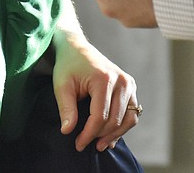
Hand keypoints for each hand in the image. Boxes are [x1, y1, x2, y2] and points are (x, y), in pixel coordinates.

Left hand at [52, 25, 138, 151]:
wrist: (77, 49)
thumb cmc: (68, 66)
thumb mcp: (61, 86)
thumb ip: (66, 108)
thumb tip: (67, 131)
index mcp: (104, 79)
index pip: (100, 116)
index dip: (88, 134)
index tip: (78, 144)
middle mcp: (121, 81)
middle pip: (115, 120)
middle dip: (100, 136)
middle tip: (84, 144)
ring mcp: (129, 84)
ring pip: (128, 119)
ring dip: (114, 134)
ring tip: (99, 145)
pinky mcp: (130, 87)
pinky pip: (132, 113)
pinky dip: (122, 126)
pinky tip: (109, 136)